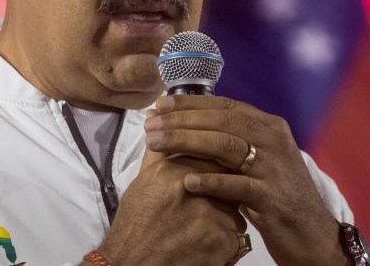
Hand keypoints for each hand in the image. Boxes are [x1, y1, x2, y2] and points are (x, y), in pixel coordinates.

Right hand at [91, 142, 247, 265]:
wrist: (133, 263)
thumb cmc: (136, 224)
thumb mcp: (143, 183)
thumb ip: (158, 151)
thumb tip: (157, 117)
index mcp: (172, 170)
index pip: (207, 150)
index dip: (211, 158)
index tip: (210, 166)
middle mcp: (192, 188)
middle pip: (225, 175)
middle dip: (221, 185)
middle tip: (207, 199)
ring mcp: (209, 214)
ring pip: (233, 206)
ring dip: (223, 214)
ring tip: (199, 226)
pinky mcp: (222, 240)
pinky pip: (236, 234)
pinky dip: (225, 240)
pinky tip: (204, 245)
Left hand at [144, 95, 347, 265]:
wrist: (313, 236)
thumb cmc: (275, 194)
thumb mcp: (257, 160)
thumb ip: (230, 139)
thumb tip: (183, 121)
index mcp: (269, 127)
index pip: (224, 105)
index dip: (189, 103)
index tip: (159, 105)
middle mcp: (274, 141)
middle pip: (220, 121)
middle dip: (180, 120)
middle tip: (149, 124)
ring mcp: (275, 168)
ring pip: (225, 145)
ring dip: (186, 141)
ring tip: (156, 144)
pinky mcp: (273, 197)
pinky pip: (237, 185)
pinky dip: (210, 181)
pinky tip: (186, 181)